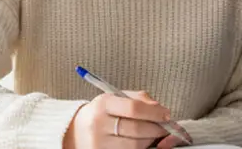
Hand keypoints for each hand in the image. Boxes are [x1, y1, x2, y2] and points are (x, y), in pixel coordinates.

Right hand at [65, 90, 179, 148]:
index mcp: (103, 104)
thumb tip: (159, 109)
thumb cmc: (100, 114)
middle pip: (137, 129)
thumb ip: (138, 99)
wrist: (75, 132)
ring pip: (135, 146)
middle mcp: (98, 124)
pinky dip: (140, 148)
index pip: (133, 108)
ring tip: (153, 135)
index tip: (166, 114)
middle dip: (157, 129)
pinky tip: (142, 143)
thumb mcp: (114, 99)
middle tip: (165, 127)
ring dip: (150, 141)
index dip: (155, 112)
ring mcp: (99, 143)